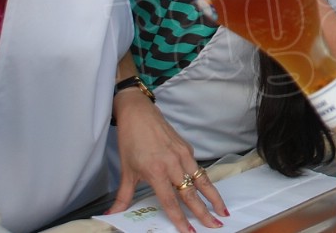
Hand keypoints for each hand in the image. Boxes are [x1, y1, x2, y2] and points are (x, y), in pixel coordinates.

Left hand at [107, 94, 226, 231]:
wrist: (139, 114)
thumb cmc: (131, 141)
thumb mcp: (126, 171)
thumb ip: (123, 197)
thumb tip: (112, 214)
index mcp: (156, 172)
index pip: (170, 201)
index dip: (180, 219)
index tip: (190, 231)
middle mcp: (172, 164)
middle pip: (192, 193)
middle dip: (204, 211)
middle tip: (216, 224)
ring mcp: (183, 155)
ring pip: (202, 180)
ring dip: (213, 196)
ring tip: (223, 209)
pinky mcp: (187, 148)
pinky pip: (198, 168)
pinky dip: (205, 181)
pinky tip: (208, 191)